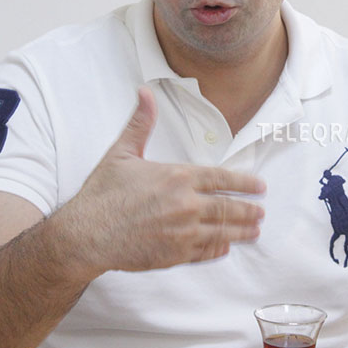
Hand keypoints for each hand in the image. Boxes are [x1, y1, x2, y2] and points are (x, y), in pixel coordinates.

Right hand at [55, 86, 265, 273]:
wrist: (86, 234)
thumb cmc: (102, 194)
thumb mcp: (122, 153)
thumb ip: (140, 123)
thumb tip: (144, 92)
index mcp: (178, 177)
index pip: (222, 179)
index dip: (245, 183)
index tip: (259, 187)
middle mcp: (186, 205)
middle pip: (230, 208)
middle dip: (249, 210)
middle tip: (261, 211)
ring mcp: (183, 232)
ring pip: (223, 231)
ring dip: (242, 231)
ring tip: (254, 230)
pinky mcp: (175, 255)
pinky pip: (205, 252)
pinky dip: (219, 248)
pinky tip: (225, 246)